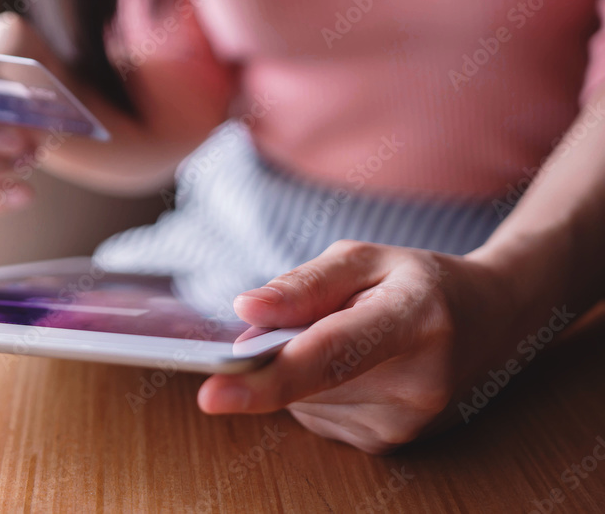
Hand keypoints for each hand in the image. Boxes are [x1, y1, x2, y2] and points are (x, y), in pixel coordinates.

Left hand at [198, 239, 512, 453]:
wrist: (492, 321)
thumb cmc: (419, 282)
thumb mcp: (365, 258)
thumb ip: (302, 284)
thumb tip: (245, 312)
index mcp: (413, 321)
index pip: (328, 355)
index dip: (266, 379)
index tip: (211, 395)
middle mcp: (415, 384)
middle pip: (303, 380)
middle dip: (281, 350)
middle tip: (320, 316)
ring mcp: (405, 424)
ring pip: (301, 401)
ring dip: (301, 370)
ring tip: (351, 339)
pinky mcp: (388, 444)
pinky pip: (316, 417)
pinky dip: (316, 390)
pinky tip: (354, 367)